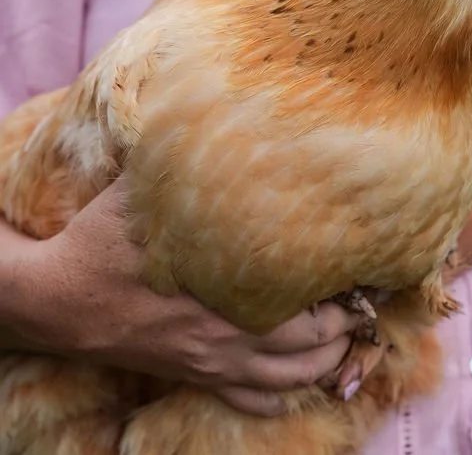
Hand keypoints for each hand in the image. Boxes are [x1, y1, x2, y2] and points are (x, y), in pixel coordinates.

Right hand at [3, 177, 358, 416]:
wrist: (56, 298)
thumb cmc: (105, 240)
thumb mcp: (148, 192)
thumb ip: (191, 167)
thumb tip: (225, 119)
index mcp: (231, 287)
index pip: (313, 294)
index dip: (349, 283)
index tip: (365, 263)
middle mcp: (233, 333)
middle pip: (318, 341)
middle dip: (350, 321)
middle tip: (364, 297)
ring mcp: (216, 362)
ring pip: (294, 380)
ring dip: (329, 361)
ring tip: (346, 335)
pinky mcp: (197, 377)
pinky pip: (252, 402)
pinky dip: (283, 397)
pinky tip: (299, 379)